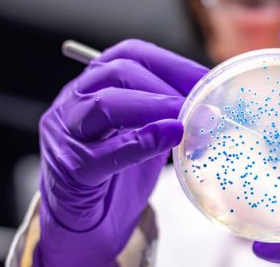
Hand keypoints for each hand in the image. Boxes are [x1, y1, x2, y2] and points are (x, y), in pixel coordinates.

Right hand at [36, 39, 207, 265]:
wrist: (84, 225)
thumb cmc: (114, 177)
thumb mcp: (143, 136)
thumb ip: (167, 117)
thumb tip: (212, 105)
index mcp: (92, 86)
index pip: (129, 54)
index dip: (171, 63)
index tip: (207, 79)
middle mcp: (73, 102)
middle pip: (116, 73)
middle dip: (164, 84)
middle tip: (201, 103)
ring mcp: (67, 135)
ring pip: (104, 104)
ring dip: (153, 106)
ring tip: (186, 117)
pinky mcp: (71, 170)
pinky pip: (104, 152)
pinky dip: (141, 142)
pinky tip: (169, 137)